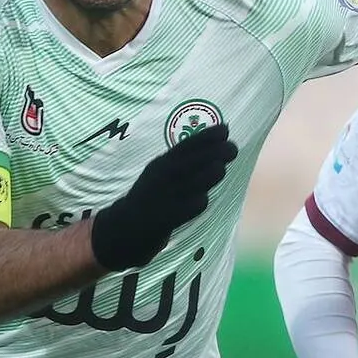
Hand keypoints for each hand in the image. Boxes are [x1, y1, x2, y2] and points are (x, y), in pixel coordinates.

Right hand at [90, 124, 238, 270]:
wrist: (125, 228)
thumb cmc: (151, 197)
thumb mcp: (161, 175)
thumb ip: (183, 164)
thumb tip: (216, 149)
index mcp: (160, 164)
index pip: (186, 146)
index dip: (206, 137)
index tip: (225, 129)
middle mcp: (160, 177)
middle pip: (191, 161)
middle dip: (214, 152)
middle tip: (233, 148)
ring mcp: (163, 197)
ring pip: (193, 182)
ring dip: (210, 174)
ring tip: (221, 169)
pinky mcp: (165, 217)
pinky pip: (188, 206)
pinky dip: (198, 201)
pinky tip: (203, 198)